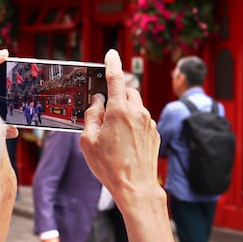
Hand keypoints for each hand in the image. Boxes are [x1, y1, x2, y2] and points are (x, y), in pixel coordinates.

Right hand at [80, 50, 161, 208]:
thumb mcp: (88, 141)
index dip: (112, 63)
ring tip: (112, 132)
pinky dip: (132, 123)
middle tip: (104, 110)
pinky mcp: (155, 134)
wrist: (136, 187)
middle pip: (127, 91)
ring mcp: (149, 123)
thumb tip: (97, 103)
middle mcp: (138, 113)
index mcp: (120, 110)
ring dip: (124, 110)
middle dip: (116, 94)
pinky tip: (124, 142)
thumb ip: (90, 117)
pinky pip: (142, 120)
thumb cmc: (110, 166)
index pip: (115, 78)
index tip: (111, 54)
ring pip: (136, 106)